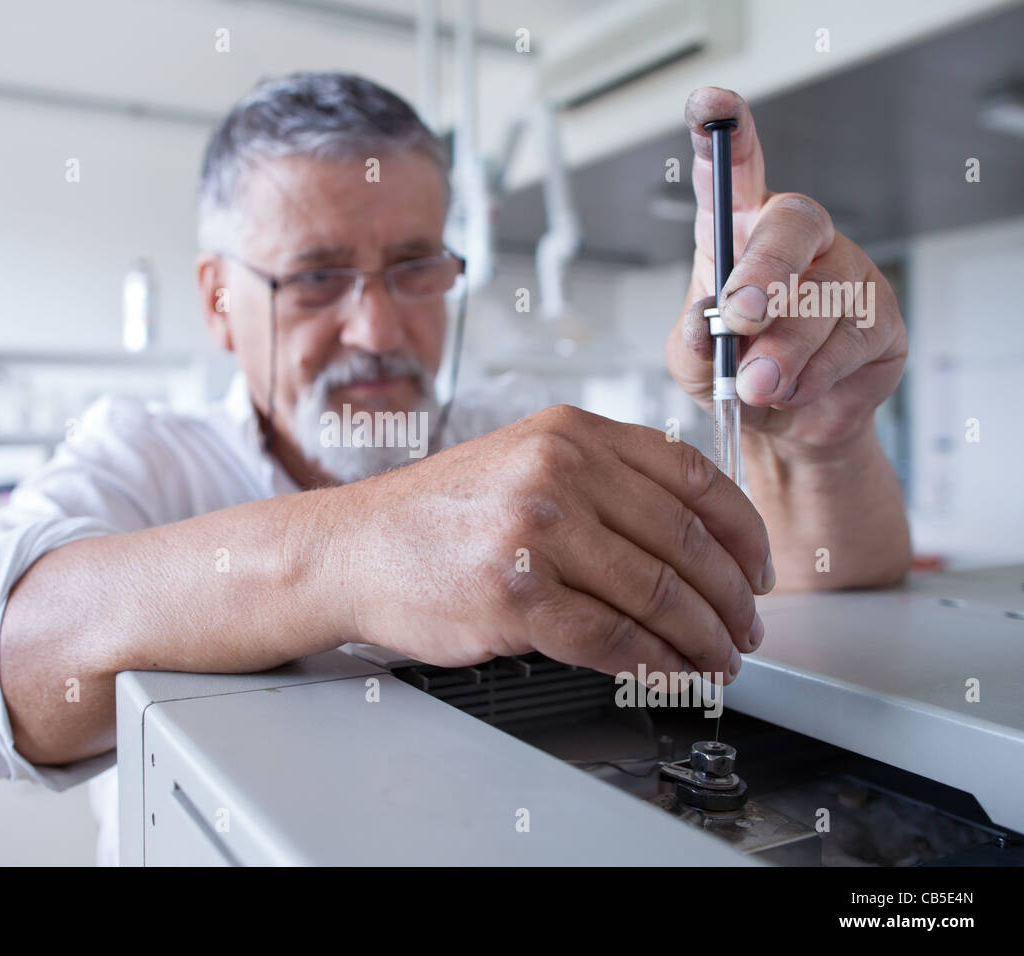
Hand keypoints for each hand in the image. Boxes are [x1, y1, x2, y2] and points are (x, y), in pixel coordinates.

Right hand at [322, 405, 773, 681]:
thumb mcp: (523, 462)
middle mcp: (559, 472)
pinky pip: (615, 640)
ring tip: (718, 661)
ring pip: (659, 594)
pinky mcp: (517, 596)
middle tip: (746, 629)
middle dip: (731, 598)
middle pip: (686, 541)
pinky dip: (656, 666)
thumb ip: (602, 480)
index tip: (759, 568)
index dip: (743, 531)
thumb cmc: (436, 515)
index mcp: (571, 433)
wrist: (355, 548)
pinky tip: (670, 677)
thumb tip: (692, 535)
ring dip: (703, 639)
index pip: (693, 474)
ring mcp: (538, 532)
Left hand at [665, 88, 906, 454]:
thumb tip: (711, 327)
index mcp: (737, 231)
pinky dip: (812, 376)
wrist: (780, 428)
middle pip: (792, 224)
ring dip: (782, 352)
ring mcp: (846, 271)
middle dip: (764, 271)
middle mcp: (795, 239)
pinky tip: (794, 390)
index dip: (725, 133)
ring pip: (820, 299)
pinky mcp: (881, 318)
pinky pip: (849, 343)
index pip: (732, 171)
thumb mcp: (691, 361)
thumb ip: (693, 340)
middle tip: (738, 316)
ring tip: (757, 385)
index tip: (708, 105)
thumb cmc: (730, 375)